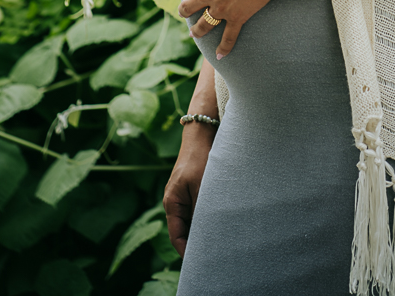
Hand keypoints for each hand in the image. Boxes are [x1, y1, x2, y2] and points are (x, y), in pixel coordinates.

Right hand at [163, 128, 213, 258]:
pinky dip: (208, 215)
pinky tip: (222, 219)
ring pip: (194, 219)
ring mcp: (185, 194)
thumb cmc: (200, 158)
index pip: (177, 236)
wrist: (202, 132)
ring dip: (205, 226)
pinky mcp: (195, 188)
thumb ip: (203, 208)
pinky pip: (200, 208)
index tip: (200, 261)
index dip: (187, 251)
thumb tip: (210, 230)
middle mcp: (176, 201)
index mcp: (172, 203)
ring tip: (220, 238)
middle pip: (185, 229)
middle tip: (214, 253)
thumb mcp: (202, 185)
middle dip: (198, 241)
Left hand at [175, 0, 285, 58]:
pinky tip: (220, 55)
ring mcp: (222, 8)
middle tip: (184, 10)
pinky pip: (228, 37)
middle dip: (184, 8)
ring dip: (197, 29)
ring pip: (203, 24)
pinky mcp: (237, 18)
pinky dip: (224, 48)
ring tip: (194, 32)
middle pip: (188, 5)